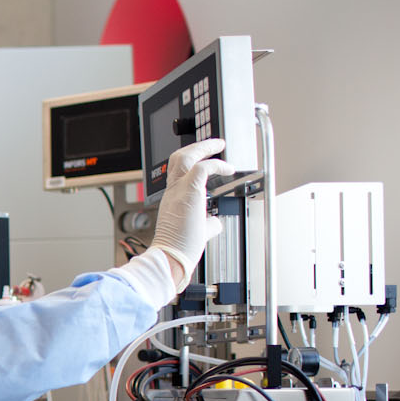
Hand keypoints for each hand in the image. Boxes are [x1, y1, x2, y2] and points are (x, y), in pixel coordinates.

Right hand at [152, 137, 234, 288]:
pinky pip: (203, 168)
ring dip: (204, 147)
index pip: (179, 172)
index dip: (193, 162)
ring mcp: (178, 191)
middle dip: (197, 147)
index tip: (207, 159)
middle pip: (179, 157)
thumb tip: (216, 222)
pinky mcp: (189, 192)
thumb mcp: (197, 232)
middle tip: (214, 144)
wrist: (170, 257)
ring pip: (185, 156)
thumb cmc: (179, 249)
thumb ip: (206, 224)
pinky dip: (218, 164)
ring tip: (219, 144)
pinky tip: (229, 169)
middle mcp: (172, 192)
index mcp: (172, 199)